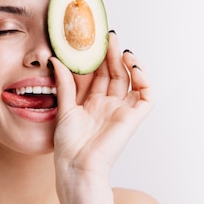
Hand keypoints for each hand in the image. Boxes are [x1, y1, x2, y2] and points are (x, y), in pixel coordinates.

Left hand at [52, 32, 152, 177]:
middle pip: (114, 73)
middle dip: (111, 54)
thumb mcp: (64, 107)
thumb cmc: (68, 145)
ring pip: (130, 80)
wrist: (77, 165)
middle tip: (107, 37)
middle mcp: (108, 105)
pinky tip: (133, 66)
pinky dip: (144, 79)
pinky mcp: (133, 118)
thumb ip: (64, 83)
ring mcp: (121, 111)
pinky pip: (146, 96)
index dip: (97, 58)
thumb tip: (56, 59)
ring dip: (127, 62)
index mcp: (91, 104)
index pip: (98, 75)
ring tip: (119, 48)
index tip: (92, 41)